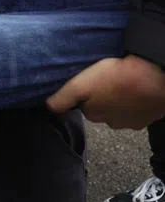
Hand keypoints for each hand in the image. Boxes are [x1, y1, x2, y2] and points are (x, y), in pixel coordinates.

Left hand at [47, 55, 164, 128]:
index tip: (90, 83)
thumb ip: (63, 99)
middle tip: (107, 81)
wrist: (152, 78)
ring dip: (120, 100)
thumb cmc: (113, 78)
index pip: (85, 107)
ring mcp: (133, 122)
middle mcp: (113, 124)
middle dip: (103, 99)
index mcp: (95, 115)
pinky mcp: (150, 116)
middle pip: (103, 111)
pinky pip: (139, 109)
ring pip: (121, 111)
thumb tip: (49, 108)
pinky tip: (137, 89)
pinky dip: (137, 101)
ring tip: (122, 84)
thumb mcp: (79, 86)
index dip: (85, 95)